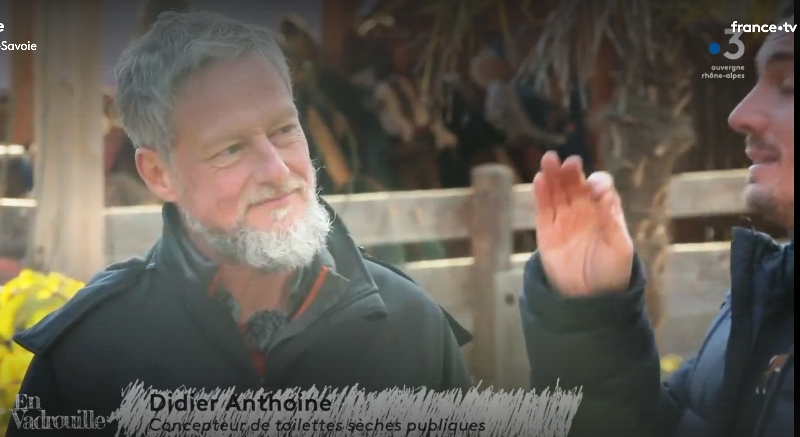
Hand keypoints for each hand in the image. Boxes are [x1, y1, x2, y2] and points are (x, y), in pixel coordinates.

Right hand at [533, 151, 633, 296]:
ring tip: (549, 160)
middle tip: (568, 162)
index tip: (594, 188)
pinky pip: (543, 208)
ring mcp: (564, 220)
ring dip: (553, 175)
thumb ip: (613, 221)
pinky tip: (540, 179)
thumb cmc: (611, 273)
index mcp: (605, 213)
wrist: (588, 299)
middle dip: (571, 171)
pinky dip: (541, 194)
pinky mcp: (546, 232)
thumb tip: (606, 194)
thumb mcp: (619, 248)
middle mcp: (583, 212)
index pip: (600, 189)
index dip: (597, 183)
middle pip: (575, 185)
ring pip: (557, 192)